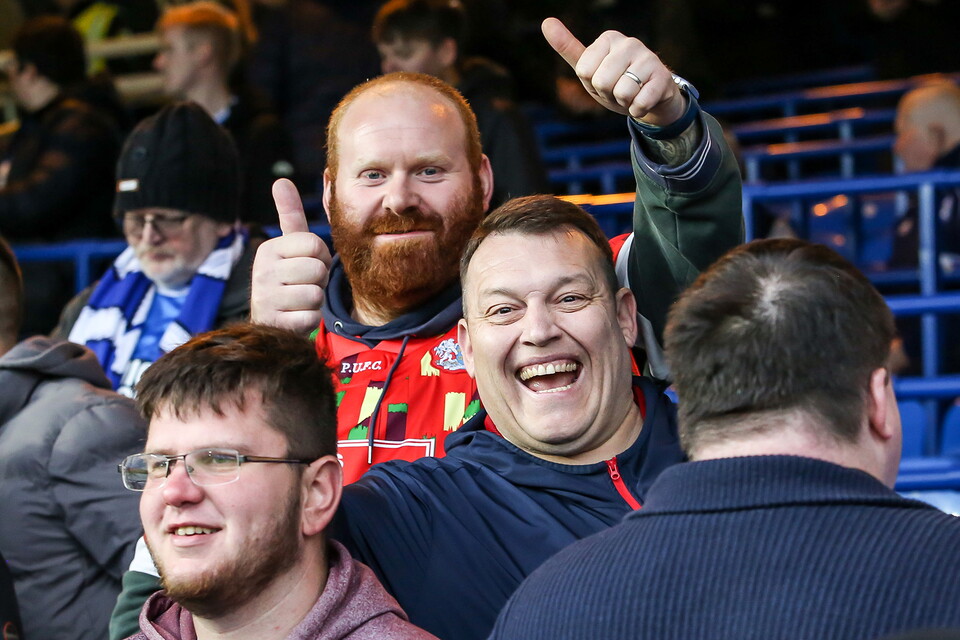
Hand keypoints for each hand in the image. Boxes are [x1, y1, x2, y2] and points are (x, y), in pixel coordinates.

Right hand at [250, 178, 331, 333]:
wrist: (273, 321)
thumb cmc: (290, 279)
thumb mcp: (290, 247)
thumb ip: (289, 215)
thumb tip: (281, 180)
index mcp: (268, 250)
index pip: (315, 244)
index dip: (321, 257)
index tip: (307, 265)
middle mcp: (261, 272)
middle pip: (317, 269)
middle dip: (319, 280)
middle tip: (304, 285)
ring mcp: (266, 299)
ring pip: (316, 294)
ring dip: (315, 301)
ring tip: (299, 301)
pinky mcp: (275, 323)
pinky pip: (311, 317)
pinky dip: (310, 319)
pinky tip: (296, 317)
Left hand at [542, 17, 685, 126]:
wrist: (649, 97)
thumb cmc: (615, 82)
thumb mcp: (589, 69)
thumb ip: (567, 48)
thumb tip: (546, 22)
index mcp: (609, 38)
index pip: (584, 71)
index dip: (591, 84)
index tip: (602, 80)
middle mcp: (629, 42)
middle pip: (601, 82)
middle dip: (607, 94)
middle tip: (617, 89)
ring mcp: (648, 57)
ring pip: (622, 92)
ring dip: (624, 102)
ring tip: (632, 94)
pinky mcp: (662, 76)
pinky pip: (640, 103)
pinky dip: (638, 109)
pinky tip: (643, 101)